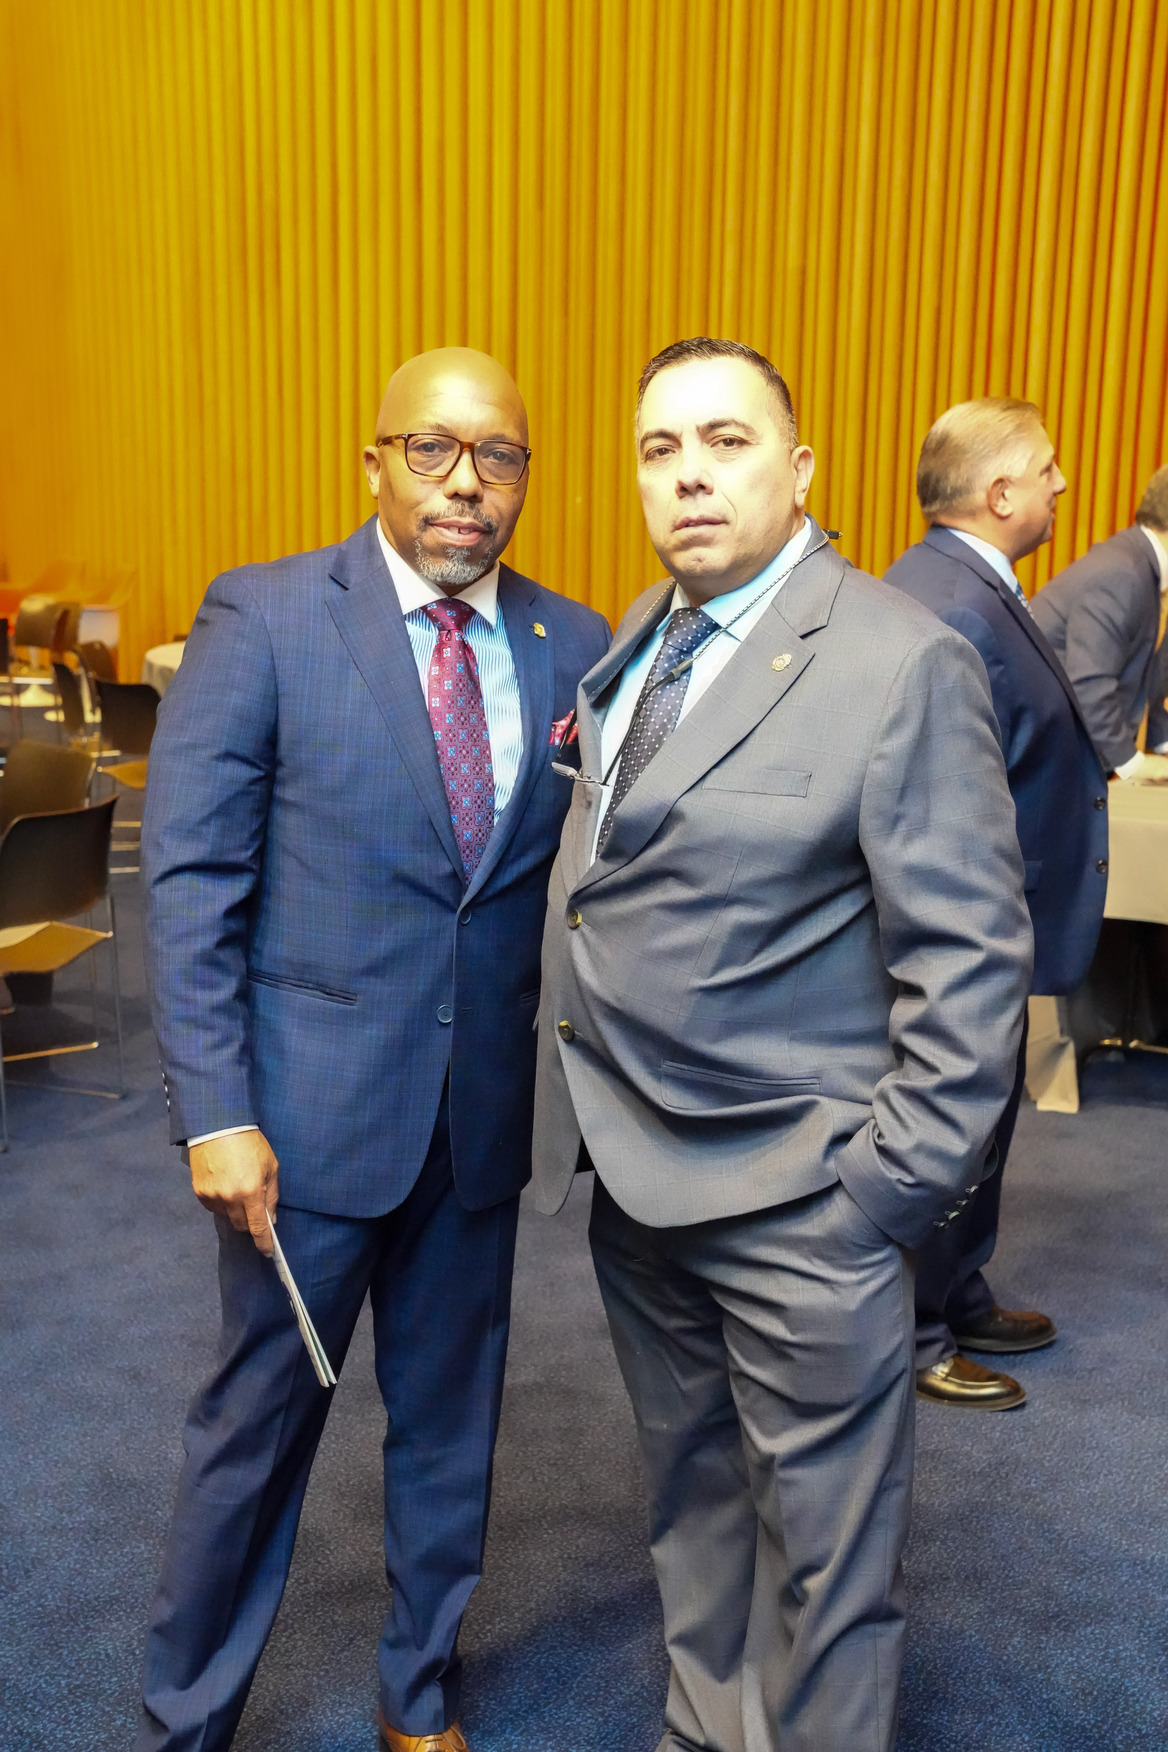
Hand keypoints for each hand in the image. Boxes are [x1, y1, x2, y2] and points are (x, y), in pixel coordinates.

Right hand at [189, 1130, 278, 1254]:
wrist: (218, 1126)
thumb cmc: (249, 1143)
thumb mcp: (270, 1166)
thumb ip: (272, 1195)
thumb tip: (271, 1218)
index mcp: (251, 1191)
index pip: (258, 1228)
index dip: (264, 1242)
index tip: (268, 1251)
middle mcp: (230, 1198)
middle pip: (242, 1225)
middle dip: (250, 1222)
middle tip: (254, 1206)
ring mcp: (212, 1196)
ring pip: (227, 1217)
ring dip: (235, 1211)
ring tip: (238, 1187)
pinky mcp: (200, 1192)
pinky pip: (214, 1207)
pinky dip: (222, 1203)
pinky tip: (225, 1184)